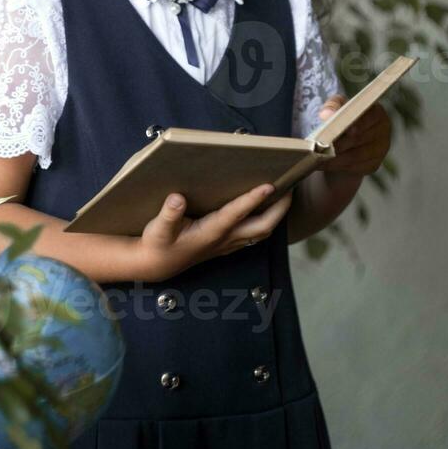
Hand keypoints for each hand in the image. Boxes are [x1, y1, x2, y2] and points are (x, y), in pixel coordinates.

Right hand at [136, 184, 292, 281]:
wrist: (156, 264)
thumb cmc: (158, 244)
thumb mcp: (157, 229)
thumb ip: (168, 214)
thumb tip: (177, 198)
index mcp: (210, 233)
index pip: (236, 214)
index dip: (253, 199)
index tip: (269, 185)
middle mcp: (224, 239)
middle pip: (262, 227)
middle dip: (279, 209)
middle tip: (291, 186)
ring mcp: (228, 244)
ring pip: (261, 232)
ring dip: (276, 214)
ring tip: (284, 194)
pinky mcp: (226, 244)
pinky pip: (254, 234)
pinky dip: (266, 220)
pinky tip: (267, 208)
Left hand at [315, 93, 391, 176]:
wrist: (347, 140)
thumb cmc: (343, 119)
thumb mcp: (337, 106)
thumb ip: (332, 106)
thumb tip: (326, 115)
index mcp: (377, 113)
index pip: (367, 117)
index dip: (351, 124)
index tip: (334, 130)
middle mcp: (383, 131)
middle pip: (358, 138)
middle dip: (337, 143)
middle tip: (318, 147)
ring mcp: (380, 150)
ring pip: (355, 156)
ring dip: (334, 158)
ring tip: (317, 157)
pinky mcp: (373, 165)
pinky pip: (354, 167)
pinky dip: (337, 166)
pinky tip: (324, 164)